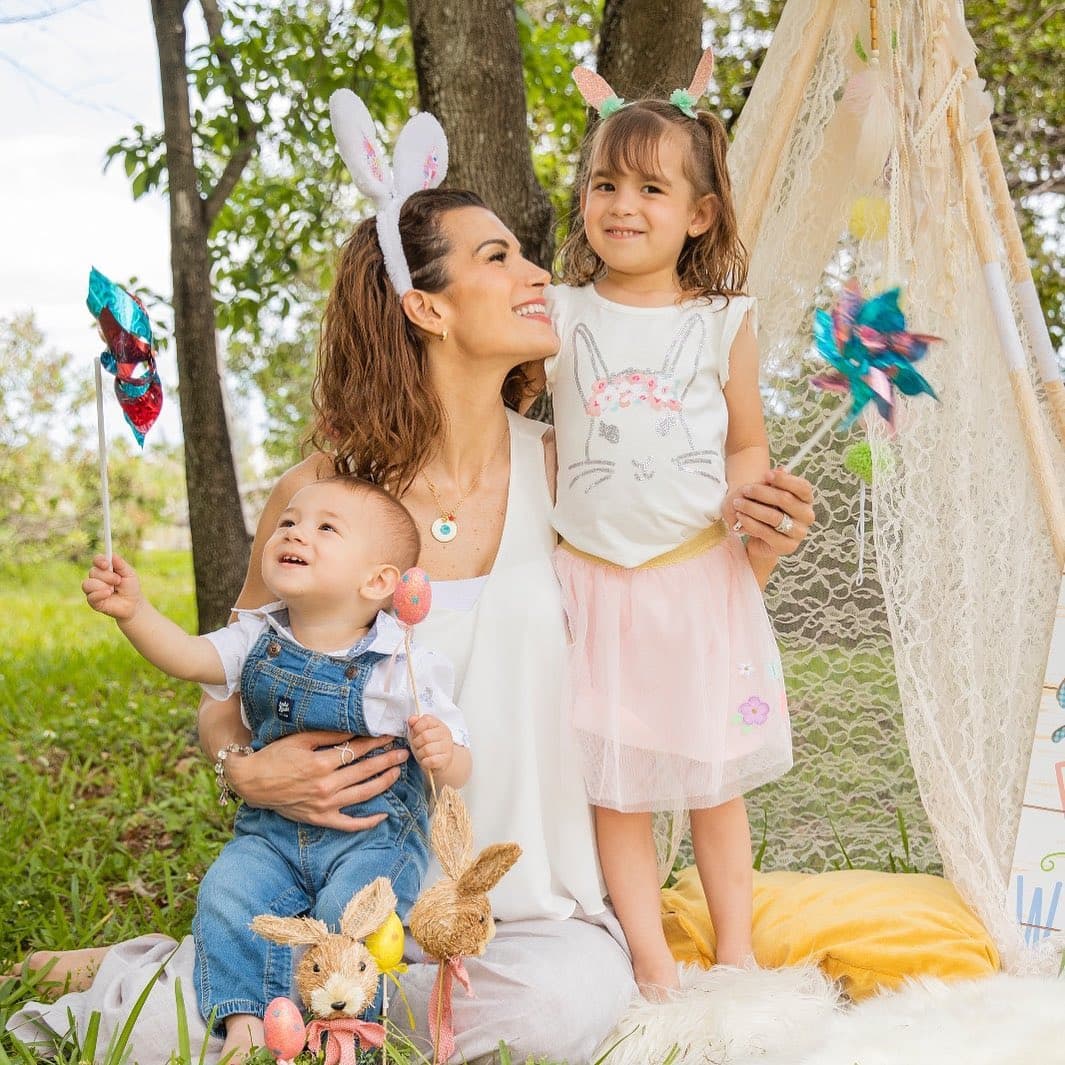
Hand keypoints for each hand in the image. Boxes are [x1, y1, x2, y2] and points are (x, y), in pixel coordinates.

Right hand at [82, 553, 143, 619]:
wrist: (133, 604)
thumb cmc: (130, 588)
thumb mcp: (129, 574)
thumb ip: (121, 564)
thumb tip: (113, 555)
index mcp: (104, 569)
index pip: (96, 560)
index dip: (99, 560)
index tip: (107, 564)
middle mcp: (96, 578)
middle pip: (93, 572)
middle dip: (107, 576)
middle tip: (118, 581)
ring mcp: (93, 590)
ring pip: (88, 584)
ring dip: (102, 586)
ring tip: (112, 590)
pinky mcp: (93, 601)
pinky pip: (90, 596)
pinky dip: (100, 594)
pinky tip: (108, 594)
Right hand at [223, 730, 408, 830]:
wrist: (252, 782)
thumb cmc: (275, 757)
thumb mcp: (300, 739)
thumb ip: (329, 736)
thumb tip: (355, 730)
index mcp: (320, 764)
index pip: (357, 751)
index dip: (376, 742)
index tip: (391, 736)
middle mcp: (325, 786)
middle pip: (365, 771)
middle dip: (387, 760)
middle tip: (404, 753)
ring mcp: (324, 806)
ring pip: (363, 795)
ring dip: (384, 783)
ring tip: (398, 772)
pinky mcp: (321, 819)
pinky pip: (349, 824)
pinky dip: (367, 822)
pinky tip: (383, 815)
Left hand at [407, 714, 453, 772]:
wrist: (439, 761)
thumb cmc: (428, 746)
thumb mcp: (419, 734)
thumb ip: (414, 725)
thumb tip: (412, 719)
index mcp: (438, 724)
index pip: (426, 720)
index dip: (417, 727)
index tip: (416, 733)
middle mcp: (445, 734)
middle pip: (425, 736)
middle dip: (416, 743)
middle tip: (418, 746)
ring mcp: (447, 747)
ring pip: (427, 750)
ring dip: (420, 754)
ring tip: (422, 754)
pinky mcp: (446, 760)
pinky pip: (431, 761)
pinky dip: (425, 762)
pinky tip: (426, 761)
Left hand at [733, 467, 814, 562]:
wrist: (762, 540)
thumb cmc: (768, 511)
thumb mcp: (770, 495)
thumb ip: (775, 483)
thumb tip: (781, 469)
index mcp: (807, 500)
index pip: (802, 487)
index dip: (784, 479)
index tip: (766, 473)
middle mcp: (807, 516)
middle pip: (786, 499)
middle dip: (762, 492)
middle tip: (745, 489)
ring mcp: (799, 533)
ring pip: (775, 516)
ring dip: (753, 508)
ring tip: (738, 503)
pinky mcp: (787, 546)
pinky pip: (766, 532)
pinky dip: (751, 523)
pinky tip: (740, 517)